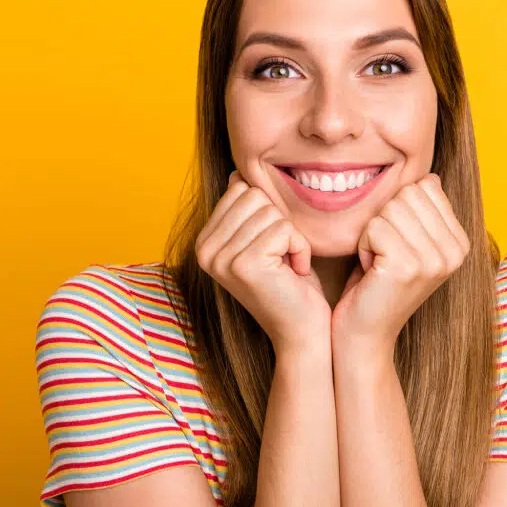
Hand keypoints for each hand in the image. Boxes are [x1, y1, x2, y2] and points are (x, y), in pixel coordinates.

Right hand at [195, 170, 330, 353]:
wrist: (302, 330)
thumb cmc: (289, 283)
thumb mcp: (262, 240)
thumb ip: (246, 211)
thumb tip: (236, 175)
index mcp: (204, 241)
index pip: (241, 188)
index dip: (268, 212)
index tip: (271, 247)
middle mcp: (204, 250)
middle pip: (255, 195)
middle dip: (280, 222)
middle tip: (281, 257)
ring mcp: (221, 258)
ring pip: (271, 211)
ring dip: (292, 238)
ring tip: (287, 266)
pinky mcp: (244, 265)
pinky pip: (284, 229)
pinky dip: (300, 248)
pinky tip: (294, 273)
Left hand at [331, 173, 470, 353]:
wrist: (366, 334)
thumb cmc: (379, 283)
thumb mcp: (410, 243)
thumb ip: (423, 212)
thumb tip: (430, 178)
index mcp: (460, 243)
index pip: (425, 186)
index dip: (399, 210)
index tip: (398, 244)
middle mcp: (454, 252)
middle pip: (407, 194)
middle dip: (385, 220)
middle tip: (385, 255)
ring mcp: (434, 260)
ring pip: (389, 209)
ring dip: (372, 233)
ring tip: (379, 263)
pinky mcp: (407, 266)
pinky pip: (374, 226)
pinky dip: (363, 245)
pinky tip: (371, 271)